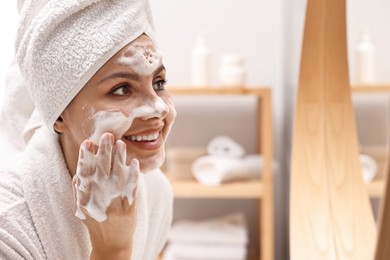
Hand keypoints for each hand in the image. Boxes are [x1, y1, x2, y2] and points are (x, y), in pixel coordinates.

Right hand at [72, 133, 139, 258]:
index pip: (84, 173)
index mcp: (86, 197)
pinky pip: (131, 189)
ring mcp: (114, 203)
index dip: (86, 157)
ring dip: (119, 159)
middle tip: (107, 135)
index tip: (87, 142)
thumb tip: (79, 172)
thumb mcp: (82, 208)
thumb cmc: (96, 222)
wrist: (111, 245)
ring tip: (120, 143)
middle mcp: (99, 199)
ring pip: (116, 176)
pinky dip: (133, 175)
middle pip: (101, 171)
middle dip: (104, 152)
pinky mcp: (128, 208)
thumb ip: (80, 190)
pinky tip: (134, 163)